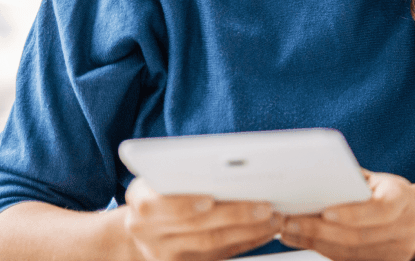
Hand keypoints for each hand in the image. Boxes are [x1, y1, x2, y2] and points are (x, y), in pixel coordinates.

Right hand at [124, 177, 281, 260]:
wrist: (144, 231)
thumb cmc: (161, 193)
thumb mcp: (161, 176)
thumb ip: (185, 171)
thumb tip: (233, 162)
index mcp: (140, 201)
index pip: (158, 205)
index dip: (183, 205)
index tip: (209, 200)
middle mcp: (147, 231)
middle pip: (196, 225)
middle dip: (235, 215)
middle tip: (265, 206)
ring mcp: (165, 252)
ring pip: (212, 243)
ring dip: (248, 231)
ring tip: (274, 218)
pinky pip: (221, 254)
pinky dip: (247, 242)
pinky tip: (266, 231)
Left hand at [281, 171, 414, 260]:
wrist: (405, 213)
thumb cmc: (381, 191)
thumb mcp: (372, 180)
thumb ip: (350, 181)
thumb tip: (313, 182)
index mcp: (403, 196)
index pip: (382, 209)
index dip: (353, 213)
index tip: (324, 212)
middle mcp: (408, 226)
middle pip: (360, 236)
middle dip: (320, 231)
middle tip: (291, 223)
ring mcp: (400, 250)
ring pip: (351, 253)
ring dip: (316, 243)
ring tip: (290, 232)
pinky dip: (325, 251)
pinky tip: (306, 241)